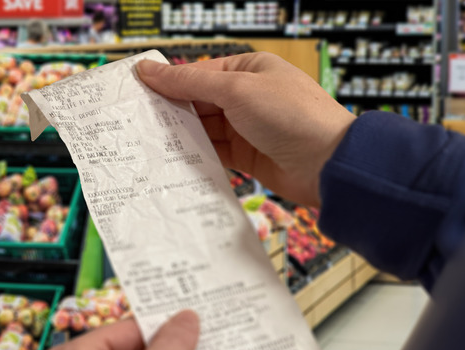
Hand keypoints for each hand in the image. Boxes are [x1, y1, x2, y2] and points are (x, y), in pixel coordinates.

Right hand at [137, 53, 355, 206]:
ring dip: (180, 135)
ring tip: (150, 140)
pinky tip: (175, 158)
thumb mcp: (237, 91)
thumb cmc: (294, 117)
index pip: (197, 73)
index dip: (167, 82)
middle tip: (137, 120)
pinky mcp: (245, 156)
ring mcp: (245, 127)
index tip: (136, 90)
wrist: (328, 165)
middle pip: (196, 102)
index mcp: (248, 70)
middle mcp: (246, 97)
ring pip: (202, 129)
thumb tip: (151, 70)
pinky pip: (212, 152)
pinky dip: (195, 155)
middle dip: (170, 111)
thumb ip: (190, 83)